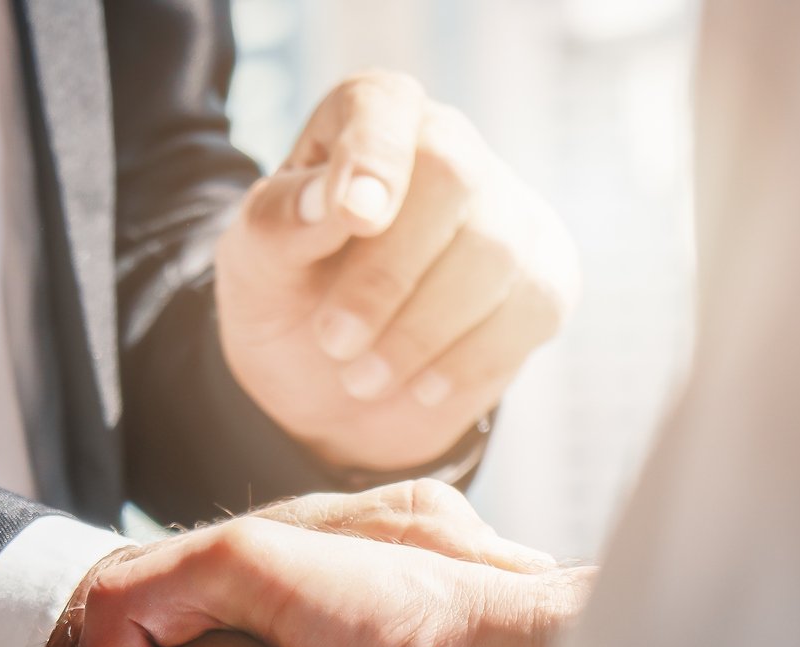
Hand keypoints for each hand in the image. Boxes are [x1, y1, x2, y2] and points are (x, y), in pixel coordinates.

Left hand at [215, 71, 578, 471]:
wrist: (334, 385)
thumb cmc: (290, 298)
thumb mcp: (255, 264)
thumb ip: (280, 222)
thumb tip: (339, 202)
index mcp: (371, 121)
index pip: (386, 105)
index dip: (373, 155)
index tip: (354, 217)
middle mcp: (451, 149)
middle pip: (451, 179)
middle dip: (387, 275)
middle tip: (333, 342)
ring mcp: (508, 212)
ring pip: (493, 254)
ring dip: (419, 332)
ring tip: (361, 378)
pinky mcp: (545, 278)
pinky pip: (528, 311)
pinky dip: (466, 362)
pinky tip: (421, 387)